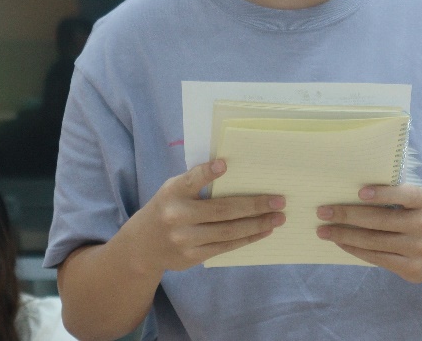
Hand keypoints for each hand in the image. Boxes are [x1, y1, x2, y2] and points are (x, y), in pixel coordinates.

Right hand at [120, 159, 284, 274]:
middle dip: (254, 205)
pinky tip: (262, 231)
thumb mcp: (173, 190)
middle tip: (279, 200)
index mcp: (172, 193)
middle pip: (221, 210)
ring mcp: (185, 239)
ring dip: (257, 224)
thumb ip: (195, 183)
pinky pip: (225, 246)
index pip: (191, 180)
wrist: (142, 247)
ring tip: (278, 218)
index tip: (225, 164)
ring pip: (227, 231)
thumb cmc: (167, 208)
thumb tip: (232, 170)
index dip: (207, 173)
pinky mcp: (192, 257)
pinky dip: (246, 238)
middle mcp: (177, 216)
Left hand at [315, 184, 421, 283]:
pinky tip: (340, 242)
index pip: (404, 195)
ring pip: (374, 241)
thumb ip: (392, 196)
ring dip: (344, 235)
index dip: (382, 194)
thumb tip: (347, 193)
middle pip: (380, 220)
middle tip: (322, 211)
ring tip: (323, 230)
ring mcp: (419, 249)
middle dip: (347, 215)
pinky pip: (377, 258)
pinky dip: (355, 249)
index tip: (358, 192)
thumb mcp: (414, 203)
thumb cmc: (416, 217)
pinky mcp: (411, 269)